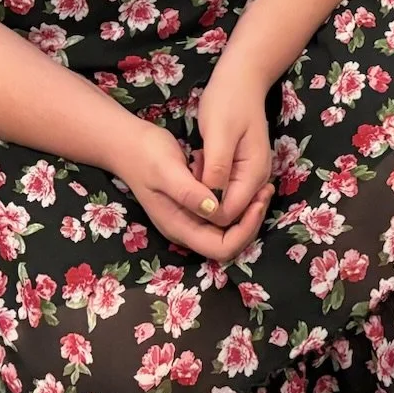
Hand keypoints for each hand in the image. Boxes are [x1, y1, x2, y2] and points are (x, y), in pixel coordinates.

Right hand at [110, 119, 270, 263]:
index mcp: (180, 227)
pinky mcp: (194, 205)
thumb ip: (189, 192)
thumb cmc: (146, 155)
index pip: (221, 248)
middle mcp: (187, 228)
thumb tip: (215, 209)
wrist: (128, 144)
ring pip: (228, 227)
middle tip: (265, 191)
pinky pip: (222, 211)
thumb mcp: (167, 170)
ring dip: (246, 210)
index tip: (257, 202)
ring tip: (259, 184)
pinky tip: (242, 179)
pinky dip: (236, 199)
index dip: (244, 231)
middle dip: (251, 221)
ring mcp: (190, 218)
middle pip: (229, 242)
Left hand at [194, 52, 275, 230]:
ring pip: (224, 202)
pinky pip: (224, 189)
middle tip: (194, 166)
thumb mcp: (218, 134)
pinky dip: (208, 180)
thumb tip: (211, 206)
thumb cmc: (228, 101)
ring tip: (197, 160)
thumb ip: (216, 171)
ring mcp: (251, 175)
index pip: (228, 215)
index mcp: (254, 175)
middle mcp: (257, 181)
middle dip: (206, 200)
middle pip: (230, 214)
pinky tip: (201, 159)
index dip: (204, 209)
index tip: (191, 179)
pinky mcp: (242, 169)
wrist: (241, 77)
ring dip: (205, 190)